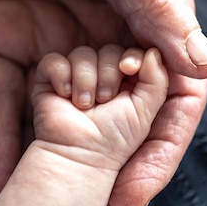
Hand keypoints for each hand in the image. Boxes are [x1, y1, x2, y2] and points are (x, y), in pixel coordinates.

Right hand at [32, 46, 168, 170]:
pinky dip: (60, 74)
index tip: (129, 68)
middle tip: (105, 99)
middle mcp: (101, 75)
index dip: (133, 56)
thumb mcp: (145, 110)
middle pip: (109, 50)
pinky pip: (54, 60)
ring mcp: (75, 76)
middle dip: (109, 73)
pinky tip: (64, 94)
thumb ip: (156, 79)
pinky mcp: (49, 80)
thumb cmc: (114, 140)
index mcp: (126, 81)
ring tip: (84, 104)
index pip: (132, 53)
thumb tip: (153, 52)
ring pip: (82, 53)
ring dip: (85, 78)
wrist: (80, 155)